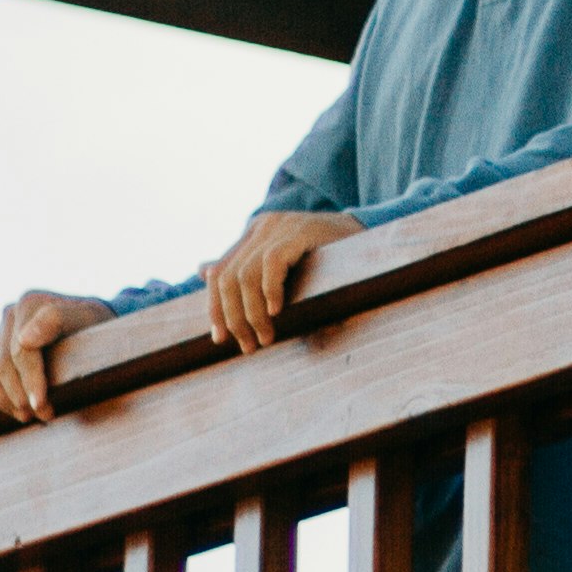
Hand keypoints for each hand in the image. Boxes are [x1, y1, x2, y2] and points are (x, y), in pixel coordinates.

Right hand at [0, 289, 108, 425]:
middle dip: (21, 397)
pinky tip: (9, 405)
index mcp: (30, 303)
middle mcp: (9, 314)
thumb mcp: (87, 319)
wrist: (90, 327)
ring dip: (3, 400)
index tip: (42, 406)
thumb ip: (56, 321)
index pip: (20, 351)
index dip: (30, 381)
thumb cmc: (94, 325)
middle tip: (45, 415)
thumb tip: (25, 339)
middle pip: (1, 367)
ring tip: (28, 414)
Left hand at [203, 207, 360, 351]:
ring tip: (266, 338)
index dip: (215, 307)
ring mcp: (280, 226)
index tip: (220, 340)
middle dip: (233, 317)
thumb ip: (244, 266)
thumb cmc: (326, 258)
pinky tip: (279, 311)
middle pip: (228, 277)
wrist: (369, 241)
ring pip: (246, 275)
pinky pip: (273, 263)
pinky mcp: (300, 231)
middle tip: (248, 346)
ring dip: (252, 314)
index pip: (219, 272)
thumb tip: (202, 271)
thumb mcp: (282, 263)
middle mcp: (262, 226)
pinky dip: (271, 291)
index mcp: (253, 233)